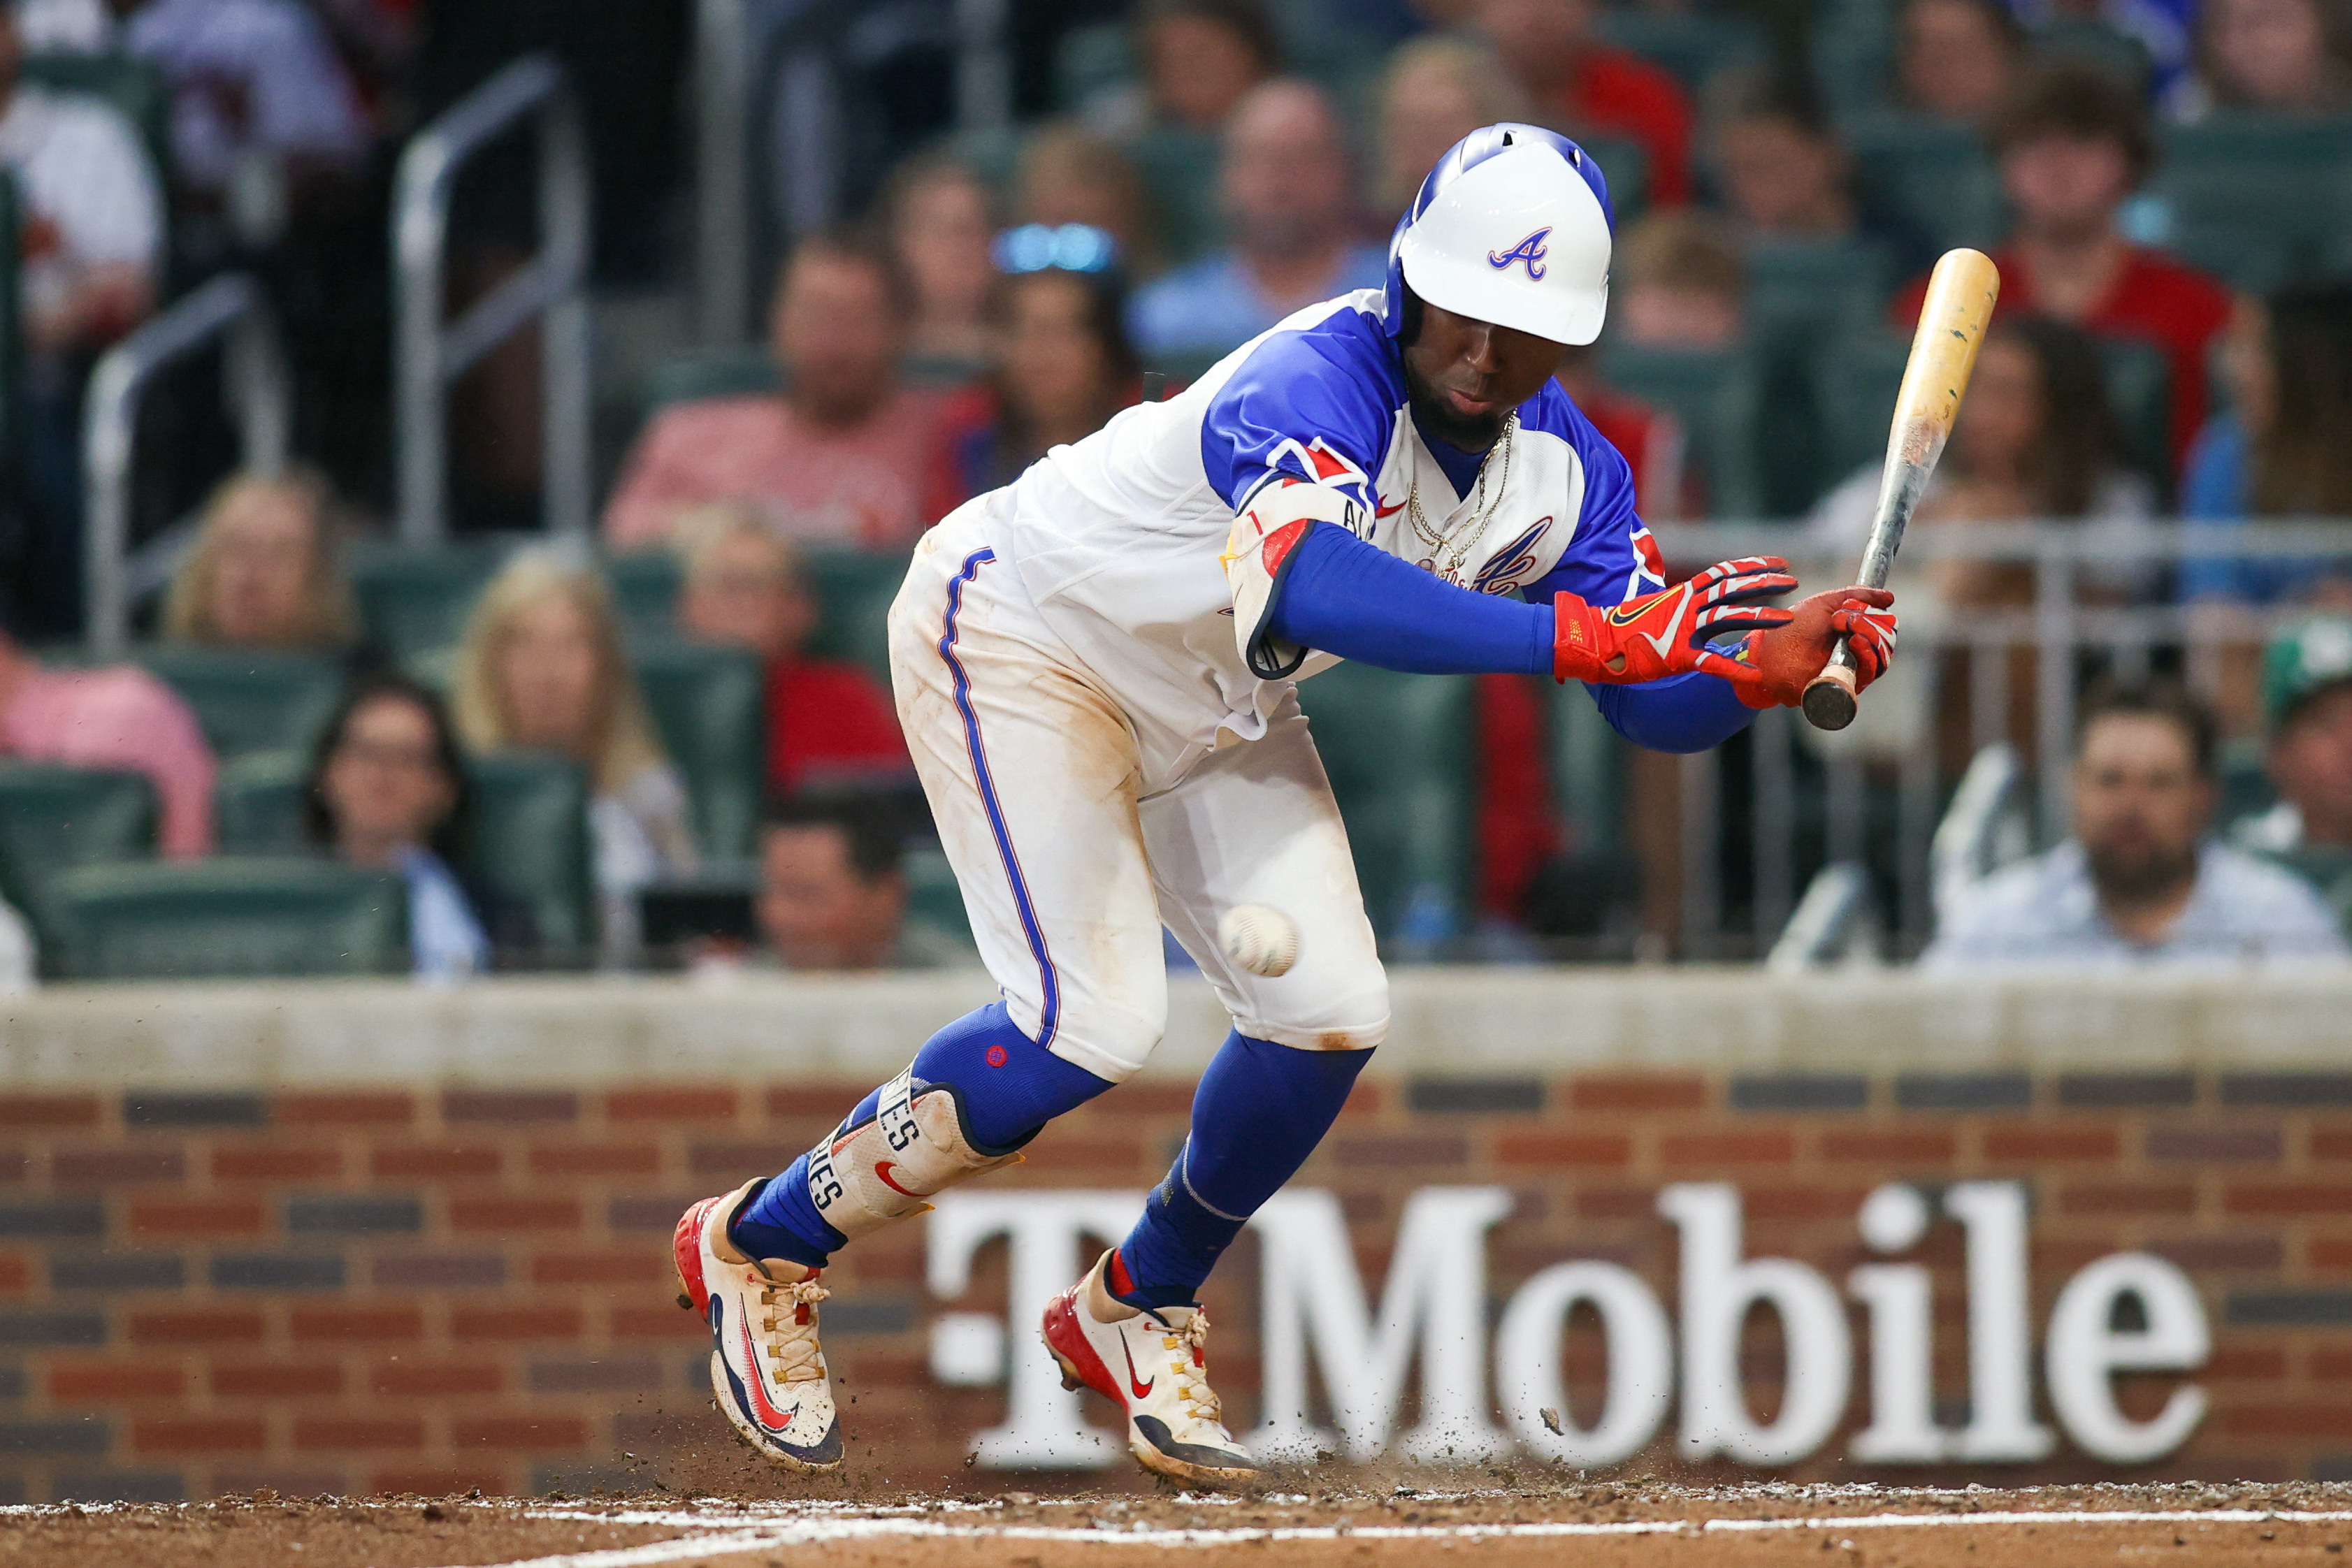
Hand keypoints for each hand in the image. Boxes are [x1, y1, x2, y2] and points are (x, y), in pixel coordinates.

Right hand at [1553, 556, 1796, 688]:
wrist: (1594, 642)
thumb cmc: (1623, 631)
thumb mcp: (1657, 611)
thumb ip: (1681, 609)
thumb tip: (1697, 608)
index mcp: (1682, 595)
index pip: (1723, 572)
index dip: (1752, 565)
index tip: (1778, 561)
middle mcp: (1686, 606)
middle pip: (1732, 587)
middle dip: (1765, 583)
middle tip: (1793, 579)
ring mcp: (1681, 630)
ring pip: (1728, 617)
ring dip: (1760, 616)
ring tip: (1787, 618)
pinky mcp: (1675, 656)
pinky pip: (1709, 662)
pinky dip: (1733, 668)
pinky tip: (1753, 675)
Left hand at [1731, 585, 1897, 709]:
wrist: (1769, 654)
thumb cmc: (1791, 628)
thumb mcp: (1824, 604)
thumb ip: (1857, 596)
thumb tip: (1889, 596)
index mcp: (1854, 631)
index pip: (1884, 624)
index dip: (1875, 613)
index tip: (1851, 606)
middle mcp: (1857, 651)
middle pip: (1887, 638)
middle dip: (1871, 622)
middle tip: (1846, 617)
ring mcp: (1852, 669)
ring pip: (1882, 655)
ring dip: (1871, 635)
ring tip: (1849, 627)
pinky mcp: (1846, 685)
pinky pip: (1869, 672)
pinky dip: (1868, 654)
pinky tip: (1855, 641)